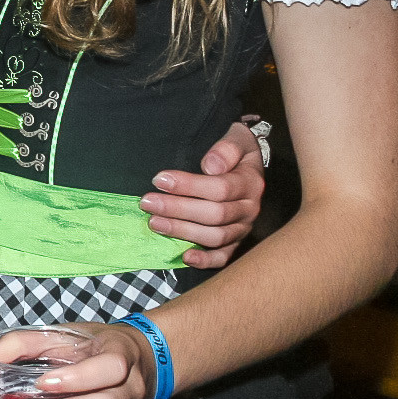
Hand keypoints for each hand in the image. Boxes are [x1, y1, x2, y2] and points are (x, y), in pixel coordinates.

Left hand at [140, 121, 264, 268]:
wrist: (251, 164)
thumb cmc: (237, 152)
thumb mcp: (237, 138)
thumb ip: (226, 149)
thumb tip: (211, 166)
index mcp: (249, 183)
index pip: (219, 188)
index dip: (188, 185)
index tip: (159, 179)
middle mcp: (249, 209)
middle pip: (214, 214)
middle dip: (177, 209)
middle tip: (147, 203)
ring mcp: (243, 228)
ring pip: (215, 236)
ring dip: (183, 231)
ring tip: (154, 223)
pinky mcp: (236, 242)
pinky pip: (224, 256)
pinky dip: (206, 260)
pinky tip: (185, 257)